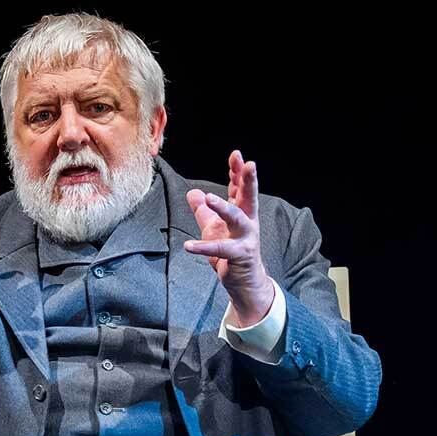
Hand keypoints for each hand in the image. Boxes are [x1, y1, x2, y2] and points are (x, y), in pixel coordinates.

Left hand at [183, 150, 273, 325]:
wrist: (243, 281)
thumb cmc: (230, 252)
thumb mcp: (213, 228)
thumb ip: (204, 211)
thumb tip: (193, 192)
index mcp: (242, 213)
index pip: (239, 188)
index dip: (237, 172)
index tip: (236, 155)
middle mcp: (247, 222)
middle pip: (248, 197)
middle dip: (248, 180)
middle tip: (248, 163)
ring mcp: (246, 238)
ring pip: (236, 218)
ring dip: (223, 207)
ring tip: (209, 198)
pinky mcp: (239, 255)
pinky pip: (220, 249)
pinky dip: (203, 247)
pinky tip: (188, 245)